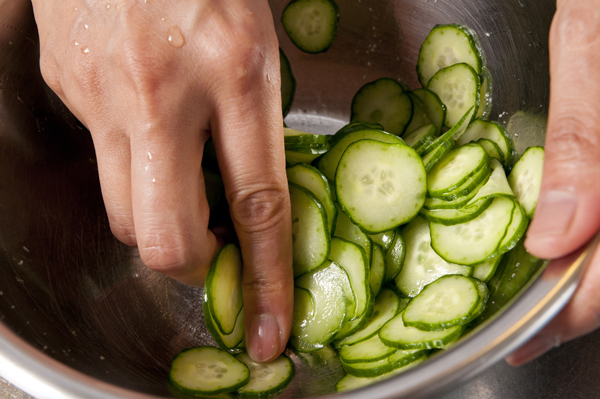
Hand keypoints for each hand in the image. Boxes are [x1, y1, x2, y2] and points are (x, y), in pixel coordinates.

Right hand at [31, 0, 292, 362]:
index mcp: (233, 72)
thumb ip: (253, 122)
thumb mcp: (257, 41)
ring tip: (183, 183)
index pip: (257, 207)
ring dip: (159, 221)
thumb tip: (247, 196)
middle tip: (216, 246)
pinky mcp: (66, 89)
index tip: (271, 329)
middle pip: (164, 239)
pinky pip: (101, 161)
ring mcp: (102, 95)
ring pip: (124, 214)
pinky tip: (148, 127)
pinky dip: (133, 167)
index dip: (268, 279)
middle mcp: (162, 94)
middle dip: (194, 264)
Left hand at [506, 0, 599, 365]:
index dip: (568, 315)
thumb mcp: (590, 45)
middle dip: (574, 304)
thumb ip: (583, 142)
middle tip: (525, 328)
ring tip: (538, 299)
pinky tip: (565, 244)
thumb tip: (552, 238)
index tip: (524, 340)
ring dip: (584, 278)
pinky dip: (594, 241)